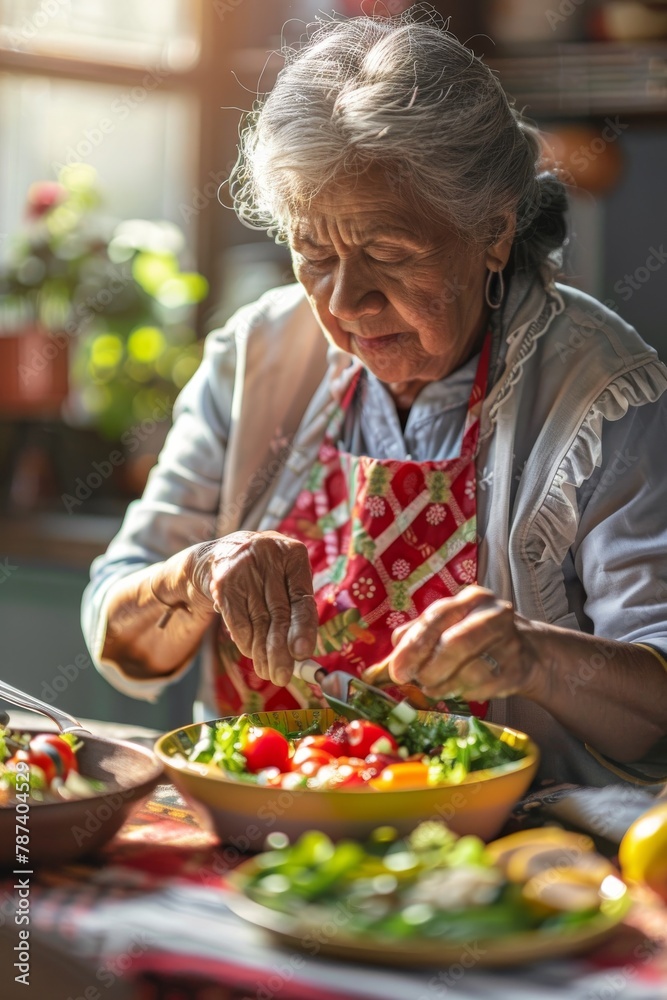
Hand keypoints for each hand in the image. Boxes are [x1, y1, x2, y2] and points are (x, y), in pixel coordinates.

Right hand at [190, 531, 317, 686]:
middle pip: (279, 612)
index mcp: (293, 554)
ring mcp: (244, 568)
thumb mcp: (283, 579)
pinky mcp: (223, 583)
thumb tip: (300, 653)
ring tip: (269, 672)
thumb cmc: (263, 575)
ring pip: (258, 620)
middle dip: (280, 649)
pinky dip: (246, 641)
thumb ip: (295, 608)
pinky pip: (238, 621)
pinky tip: (251, 654)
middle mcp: (269, 557)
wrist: (218, 556)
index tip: (301, 653)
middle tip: (282, 675)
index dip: (304, 628)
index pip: (302, 598)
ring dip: (263, 652)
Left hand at [386, 586, 542, 701]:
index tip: (397, 670)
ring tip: (432, 687)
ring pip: (468, 671)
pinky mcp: (517, 670)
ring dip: (443, 685)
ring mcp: (509, 643)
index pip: (437, 617)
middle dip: (429, 668)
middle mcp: (493, 615)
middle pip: (456, 643)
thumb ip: (420, 632)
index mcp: (472, 598)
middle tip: (414, 681)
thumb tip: (392, 649)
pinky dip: (461, 693)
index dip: (414, 645)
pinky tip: (456, 689)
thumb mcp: (450, 624)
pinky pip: (481, 688)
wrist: (529, 652)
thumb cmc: (478, 636)